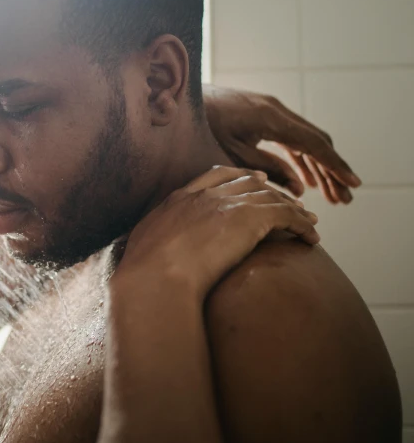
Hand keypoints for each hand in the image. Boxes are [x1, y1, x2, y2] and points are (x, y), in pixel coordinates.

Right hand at [117, 166, 318, 300]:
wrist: (156, 277)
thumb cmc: (143, 275)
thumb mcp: (142, 250)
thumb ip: (151, 244)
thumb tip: (145, 259)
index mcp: (179, 199)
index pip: (214, 175)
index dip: (237, 176)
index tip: (252, 180)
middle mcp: (204, 195)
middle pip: (246, 181)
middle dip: (269, 188)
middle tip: (286, 198)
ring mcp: (227, 204)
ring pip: (270, 197)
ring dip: (291, 208)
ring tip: (307, 222)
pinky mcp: (249, 218)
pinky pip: (286, 214)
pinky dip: (302, 223)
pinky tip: (311, 238)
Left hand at [203, 86, 360, 203]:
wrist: (181, 96)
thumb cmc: (201, 125)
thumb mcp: (232, 152)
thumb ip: (266, 169)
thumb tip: (297, 189)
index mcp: (271, 118)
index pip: (313, 145)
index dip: (335, 166)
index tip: (352, 184)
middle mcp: (277, 109)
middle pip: (316, 142)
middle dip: (331, 171)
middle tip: (344, 198)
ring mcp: (271, 109)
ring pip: (305, 140)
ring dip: (318, 167)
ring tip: (329, 194)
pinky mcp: (262, 114)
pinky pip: (290, 137)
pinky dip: (300, 158)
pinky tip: (304, 179)